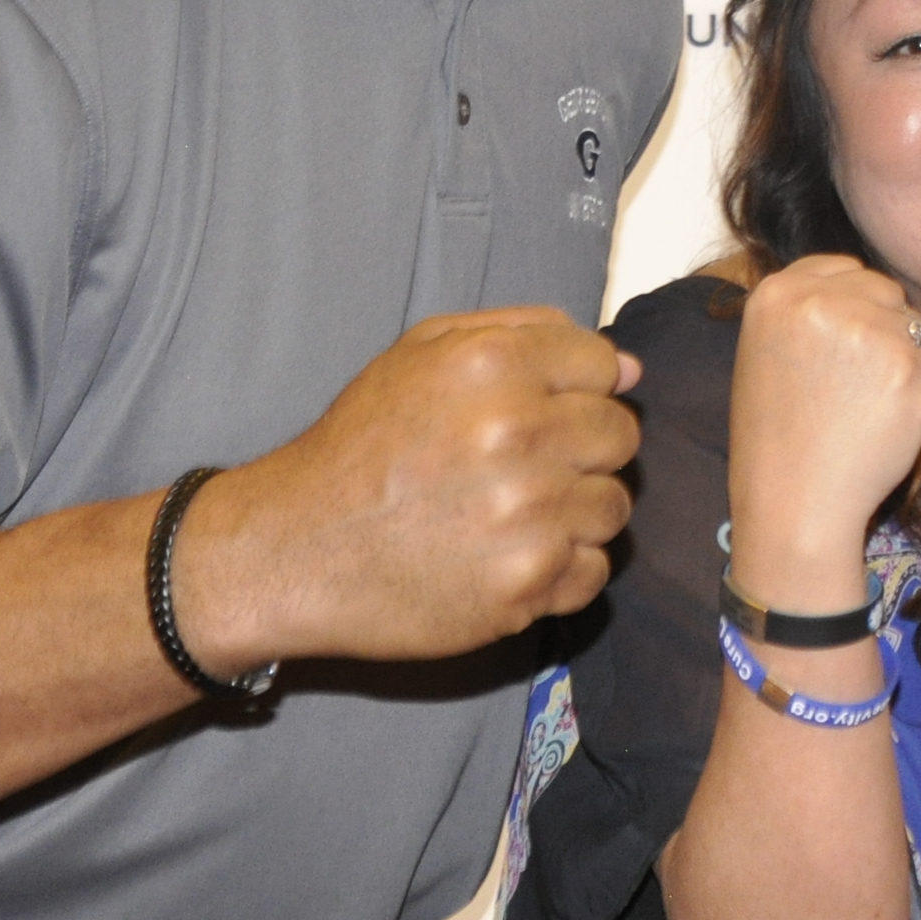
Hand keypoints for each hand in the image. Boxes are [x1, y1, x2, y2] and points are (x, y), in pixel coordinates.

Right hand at [178, 306, 641, 668]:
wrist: (294, 550)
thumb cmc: (361, 447)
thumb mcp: (420, 355)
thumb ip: (526, 335)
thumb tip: (626, 366)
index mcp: (494, 365)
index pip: (604, 367)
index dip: (577, 389)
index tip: (541, 412)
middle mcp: (518, 434)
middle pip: (620, 435)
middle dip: (580, 448)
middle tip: (521, 467)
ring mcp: (528, 515)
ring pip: (614, 505)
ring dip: (574, 511)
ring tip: (509, 514)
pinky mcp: (526, 584)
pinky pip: (594, 570)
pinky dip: (561, 570)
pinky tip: (507, 557)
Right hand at [725, 256, 920, 615]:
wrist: (793, 503)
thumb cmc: (780, 439)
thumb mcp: (768, 353)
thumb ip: (809, 311)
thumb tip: (868, 291)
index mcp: (777, 293)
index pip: (843, 269)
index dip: (853, 306)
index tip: (841, 348)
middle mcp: (821, 301)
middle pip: (885, 291)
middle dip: (884, 330)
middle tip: (854, 386)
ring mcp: (868, 331)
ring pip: (917, 326)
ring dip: (907, 362)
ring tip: (867, 408)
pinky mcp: (908, 366)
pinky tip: (889, 423)